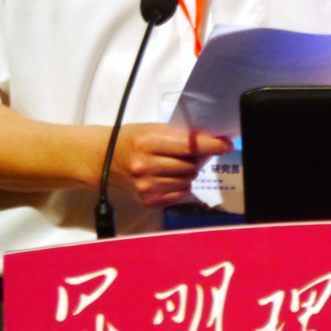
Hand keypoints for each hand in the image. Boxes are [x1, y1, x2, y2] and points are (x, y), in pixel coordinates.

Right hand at [111, 123, 233, 206]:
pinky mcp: (148, 201)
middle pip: (191, 165)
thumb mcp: (154, 129)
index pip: (189, 146)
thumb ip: (180, 136)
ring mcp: (147, 186)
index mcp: (148, 142)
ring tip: (176, 163)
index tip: (226, 144)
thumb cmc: (133, 139)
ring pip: (188, 180)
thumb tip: (214, 143)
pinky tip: (170, 176)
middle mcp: (147, 166)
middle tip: (194, 152)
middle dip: (198, 158)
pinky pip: (181, 194)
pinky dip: (182, 185)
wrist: (104, 160)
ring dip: (189, 172)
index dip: (211, 145)